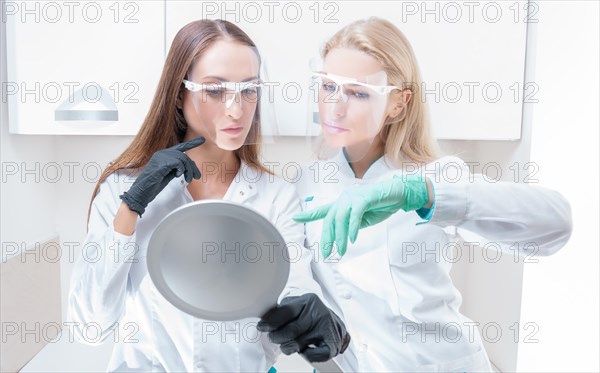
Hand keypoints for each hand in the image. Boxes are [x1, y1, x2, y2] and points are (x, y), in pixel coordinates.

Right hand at [119, 137, 204, 216]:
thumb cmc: (153, 185)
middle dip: (192, 167)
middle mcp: (161, 153)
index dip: (192, 143)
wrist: (141, 193)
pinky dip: (180, 169)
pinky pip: (177, 162)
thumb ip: (177, 168)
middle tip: (196, 177)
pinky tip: (177, 175)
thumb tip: (189, 166)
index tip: (202, 139)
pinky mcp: (160, 163)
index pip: (180, 147)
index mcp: (163, 155)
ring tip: (187, 179)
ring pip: (182, 159)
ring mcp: (160, 157)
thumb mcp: (169, 174)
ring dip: (188, 170)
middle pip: (184, 155)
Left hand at [257, 293, 349, 362]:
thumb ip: (282, 310)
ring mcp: (326, 328)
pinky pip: (315, 355)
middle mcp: (318, 313)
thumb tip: (264, 320)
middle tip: (273, 337)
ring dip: (288, 347)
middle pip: (291, 330)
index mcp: (307, 301)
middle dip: (277, 336)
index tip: (262, 327)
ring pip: (299, 343)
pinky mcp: (332, 343)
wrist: (334, 321)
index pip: (286, 311)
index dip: (271, 321)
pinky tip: (303, 350)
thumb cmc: (311, 314)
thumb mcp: (297, 305)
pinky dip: (306, 355)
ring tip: (287, 344)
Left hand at [294, 175, 428, 256]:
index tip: (294, 217)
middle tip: (327, 253)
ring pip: (341, 219)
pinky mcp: (365, 198)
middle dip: (327, 238)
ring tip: (341, 251)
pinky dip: (353, 228)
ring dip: (340, 237)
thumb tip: (343, 235)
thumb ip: (351, 224)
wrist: (398, 194)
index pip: (322, 210)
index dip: (308, 215)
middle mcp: (344, 199)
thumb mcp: (364, 219)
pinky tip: (352, 239)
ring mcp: (353, 197)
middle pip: (330, 220)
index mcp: (342, 203)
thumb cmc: (381, 206)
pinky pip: (355, 214)